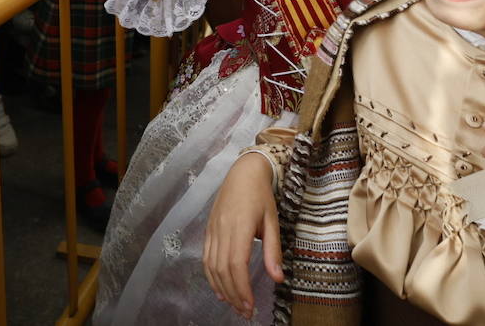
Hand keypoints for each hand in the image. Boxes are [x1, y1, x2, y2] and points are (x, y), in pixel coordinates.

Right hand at [203, 153, 282, 318]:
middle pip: (223, 269)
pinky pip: (206, 258)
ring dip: (222, 289)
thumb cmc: (261, 195)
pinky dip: (211, 277)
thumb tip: (278, 278)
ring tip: (234, 305)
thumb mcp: (272, 221)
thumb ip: (273, 250)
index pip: (237, 264)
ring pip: (212, 266)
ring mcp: (213, 230)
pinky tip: (220, 289)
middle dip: (233, 294)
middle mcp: (223, 229)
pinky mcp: (209, 231)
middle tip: (245, 312)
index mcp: (240, 226)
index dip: (242, 288)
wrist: (242, 173)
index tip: (251, 305)